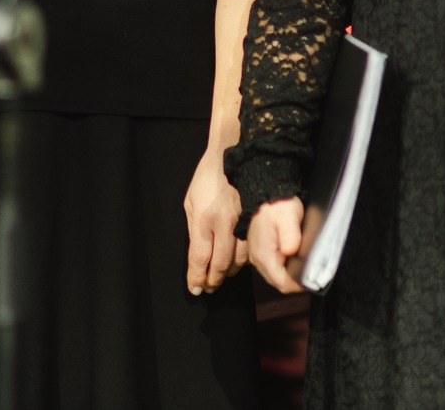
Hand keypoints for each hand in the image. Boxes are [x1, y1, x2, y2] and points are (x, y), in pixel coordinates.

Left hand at [184, 148, 247, 294]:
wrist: (233, 155)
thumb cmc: (208, 177)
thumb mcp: (190, 201)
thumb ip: (194, 228)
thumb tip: (197, 253)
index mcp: (204, 218)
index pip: (200, 257)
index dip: (197, 277)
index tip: (194, 288)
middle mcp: (224, 223)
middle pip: (219, 263)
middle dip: (212, 280)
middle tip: (207, 288)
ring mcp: (242, 223)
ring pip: (238, 260)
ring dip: (228, 274)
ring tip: (219, 278)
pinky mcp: (253, 221)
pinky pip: (250, 248)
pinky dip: (241, 261)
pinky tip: (235, 264)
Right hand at [246, 197, 305, 294]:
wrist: (265, 192)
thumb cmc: (277, 204)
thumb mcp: (288, 216)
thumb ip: (290, 234)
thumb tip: (291, 251)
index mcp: (264, 255)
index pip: (281, 283)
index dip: (298, 285)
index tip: (312, 278)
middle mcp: (258, 259)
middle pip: (278, 282)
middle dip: (295, 281)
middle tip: (311, 271)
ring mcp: (257, 256)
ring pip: (275, 276)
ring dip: (290, 275)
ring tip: (304, 264)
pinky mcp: (260, 251)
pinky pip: (273, 267)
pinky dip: (285, 267)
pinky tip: (294, 259)